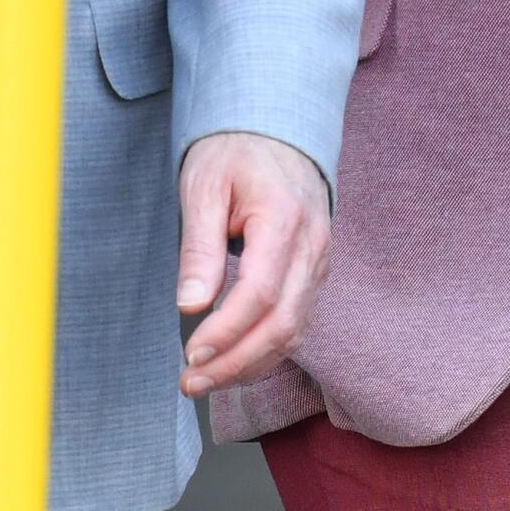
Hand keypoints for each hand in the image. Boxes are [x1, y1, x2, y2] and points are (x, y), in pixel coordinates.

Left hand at [176, 130, 331, 395]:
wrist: (277, 128)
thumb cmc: (236, 152)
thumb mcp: (205, 187)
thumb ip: (200, 247)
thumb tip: (191, 305)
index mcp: (285, 220)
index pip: (260, 293)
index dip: (226, 333)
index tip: (191, 355)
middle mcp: (312, 247)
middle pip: (282, 325)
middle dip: (236, 363)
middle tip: (190, 382)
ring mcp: (319, 263)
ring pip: (294, 332)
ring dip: (249, 365)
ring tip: (204, 380)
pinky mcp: (314, 274)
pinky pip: (296, 323)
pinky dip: (265, 350)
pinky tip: (232, 361)